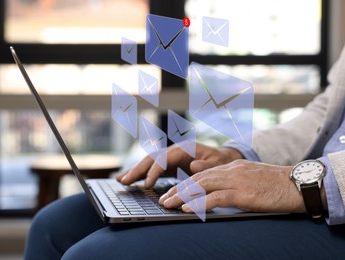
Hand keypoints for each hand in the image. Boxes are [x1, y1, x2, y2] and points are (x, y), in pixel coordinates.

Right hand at [116, 143, 243, 188]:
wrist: (224, 158)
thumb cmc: (221, 161)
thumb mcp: (218, 163)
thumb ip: (207, 165)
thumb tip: (194, 165)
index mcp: (184, 148)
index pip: (164, 159)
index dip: (155, 171)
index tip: (147, 184)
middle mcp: (174, 151)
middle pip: (152, 159)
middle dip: (137, 170)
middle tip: (124, 181)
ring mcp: (171, 157)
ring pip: (149, 163)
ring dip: (135, 172)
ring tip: (120, 181)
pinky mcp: (170, 165)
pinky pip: (152, 169)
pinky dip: (141, 174)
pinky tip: (129, 180)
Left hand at [159, 160, 305, 213]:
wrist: (299, 183)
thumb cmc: (277, 185)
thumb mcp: (252, 179)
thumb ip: (235, 182)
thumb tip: (220, 192)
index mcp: (233, 167)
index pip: (202, 175)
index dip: (185, 184)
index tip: (173, 193)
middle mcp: (231, 171)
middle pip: (197, 179)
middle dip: (178, 190)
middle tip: (163, 200)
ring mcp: (236, 180)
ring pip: (201, 186)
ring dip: (182, 196)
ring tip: (167, 204)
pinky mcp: (243, 193)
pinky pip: (216, 197)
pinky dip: (199, 203)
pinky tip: (187, 209)